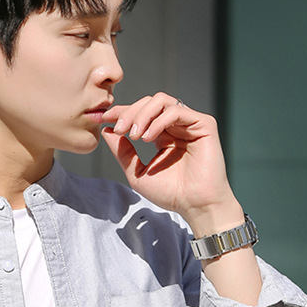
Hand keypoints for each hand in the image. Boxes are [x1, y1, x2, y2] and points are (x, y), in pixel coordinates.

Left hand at [102, 92, 261, 304]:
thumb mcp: (137, 173)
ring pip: (162, 101)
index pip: (140, 114)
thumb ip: (123, 152)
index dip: (121, 112)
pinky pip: (177, 110)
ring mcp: (189, 123)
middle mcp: (175, 126)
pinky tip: (148, 138)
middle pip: (149, 103)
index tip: (103, 119)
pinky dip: (159, 120)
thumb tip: (106, 131)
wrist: (195, 205)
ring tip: (134, 135)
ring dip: (142, 114)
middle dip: (129, 112)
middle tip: (118, 128)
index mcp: (161, 135)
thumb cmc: (171, 194)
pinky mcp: (203, 124)